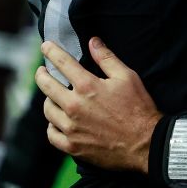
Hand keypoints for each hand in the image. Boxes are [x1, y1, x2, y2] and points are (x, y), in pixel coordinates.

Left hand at [35, 37, 159, 171]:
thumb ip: (107, 58)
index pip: (61, 62)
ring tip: (54, 97)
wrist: (145, 143)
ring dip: (49, 100)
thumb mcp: (127, 77)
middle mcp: (74, 106)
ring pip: (47, 109)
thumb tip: (93, 41)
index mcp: (87, 86)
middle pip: (46, 85)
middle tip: (42, 71)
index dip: (50, 51)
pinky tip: (57, 121)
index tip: (45, 46)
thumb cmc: (138, 108)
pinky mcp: (72, 146)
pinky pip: (51, 134)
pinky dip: (52, 125)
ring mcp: (71, 128)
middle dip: (41, 74)